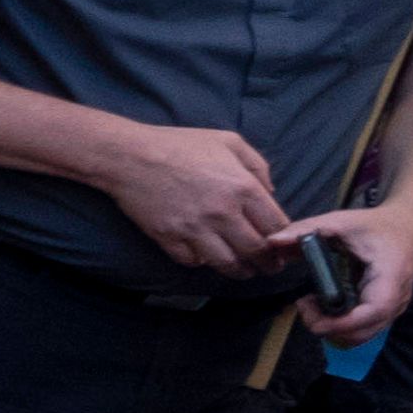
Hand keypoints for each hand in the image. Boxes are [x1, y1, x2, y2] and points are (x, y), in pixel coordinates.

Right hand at [98, 120, 297, 272]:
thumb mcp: (229, 141)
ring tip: (244, 271)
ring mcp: (195, 228)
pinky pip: (193, 261)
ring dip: (240, 271)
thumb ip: (257, 166)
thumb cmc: (179, 144)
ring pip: (228, 264)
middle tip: (269, 267)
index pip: (276, 227)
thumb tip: (270, 193)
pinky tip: (206, 256)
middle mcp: (223, 212)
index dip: (283, 241)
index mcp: (242, 187)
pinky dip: (202, 262)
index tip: (282, 247)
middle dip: (267, 264)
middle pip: (256, 251)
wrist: (129, 155)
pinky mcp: (170, 238)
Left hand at [289, 203, 412, 340]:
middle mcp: (397, 300)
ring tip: (312, 303)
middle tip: (303, 304)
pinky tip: (324, 305)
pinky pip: (360, 330)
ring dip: (330, 328)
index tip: (310, 311)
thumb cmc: (376, 226)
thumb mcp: (341, 222)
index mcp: (391, 277)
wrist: (408, 230)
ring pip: (359, 336)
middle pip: (362, 332)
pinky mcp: (384, 314)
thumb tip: (272, 240)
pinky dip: (338, 325)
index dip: (341, 321)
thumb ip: (307, 230)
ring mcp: (393, 310)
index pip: (373, 311)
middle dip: (326, 326)